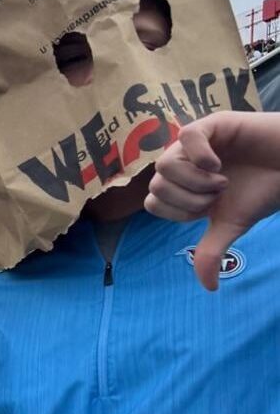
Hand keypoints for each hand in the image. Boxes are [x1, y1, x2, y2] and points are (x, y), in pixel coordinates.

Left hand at [145, 111, 279, 289]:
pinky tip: (218, 164)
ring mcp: (194, 144)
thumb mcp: (232, 225)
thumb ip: (211, 251)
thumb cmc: (261, 192)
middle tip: (219, 194)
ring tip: (222, 181)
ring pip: (165, 165)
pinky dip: (200, 157)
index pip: (152, 202)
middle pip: (155, 185)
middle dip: (189, 200)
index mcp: (181, 186)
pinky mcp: (212, 124)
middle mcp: (182, 164)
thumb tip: (208, 288)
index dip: (177, 212)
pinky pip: (186, 136)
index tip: (207, 210)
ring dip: (196, 182)